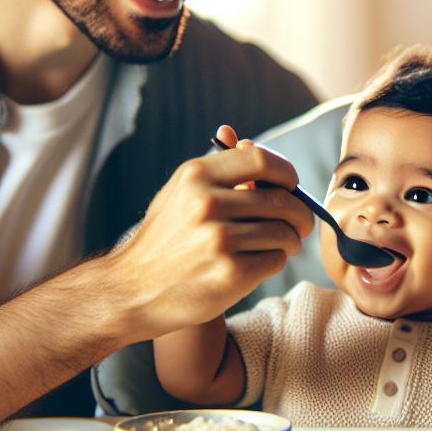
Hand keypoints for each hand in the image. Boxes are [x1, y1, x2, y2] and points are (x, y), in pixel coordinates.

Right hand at [104, 124, 313, 339]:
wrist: (131, 291)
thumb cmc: (162, 240)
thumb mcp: (179, 194)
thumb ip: (216, 170)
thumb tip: (247, 139)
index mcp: (196, 176)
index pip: (262, 160)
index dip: (287, 173)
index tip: (291, 186)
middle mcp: (208, 203)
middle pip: (282, 199)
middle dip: (299, 214)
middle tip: (300, 224)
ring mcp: (220, 239)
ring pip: (284, 232)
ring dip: (290, 241)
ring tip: (282, 245)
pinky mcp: (231, 273)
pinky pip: (276, 260)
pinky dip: (276, 262)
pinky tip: (261, 263)